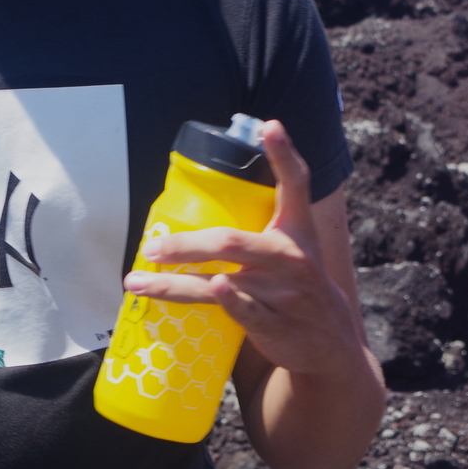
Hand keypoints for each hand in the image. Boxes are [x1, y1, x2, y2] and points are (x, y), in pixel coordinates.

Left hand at [124, 120, 362, 377]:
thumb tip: (208, 198)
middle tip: (152, 246)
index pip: (295, 185)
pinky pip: (240, 311)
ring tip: (137, 281)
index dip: (283, 154)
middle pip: (231, 241)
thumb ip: (263, 221)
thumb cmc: (298, 285)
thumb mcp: (294, 247)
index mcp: (297, 231)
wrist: (330, 342)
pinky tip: (208, 291)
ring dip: (173, 284)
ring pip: (219, 281)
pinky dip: (223, 300)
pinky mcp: (274, 324)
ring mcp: (282, 293)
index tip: (270, 126)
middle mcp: (291, 257)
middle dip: (186, 244)